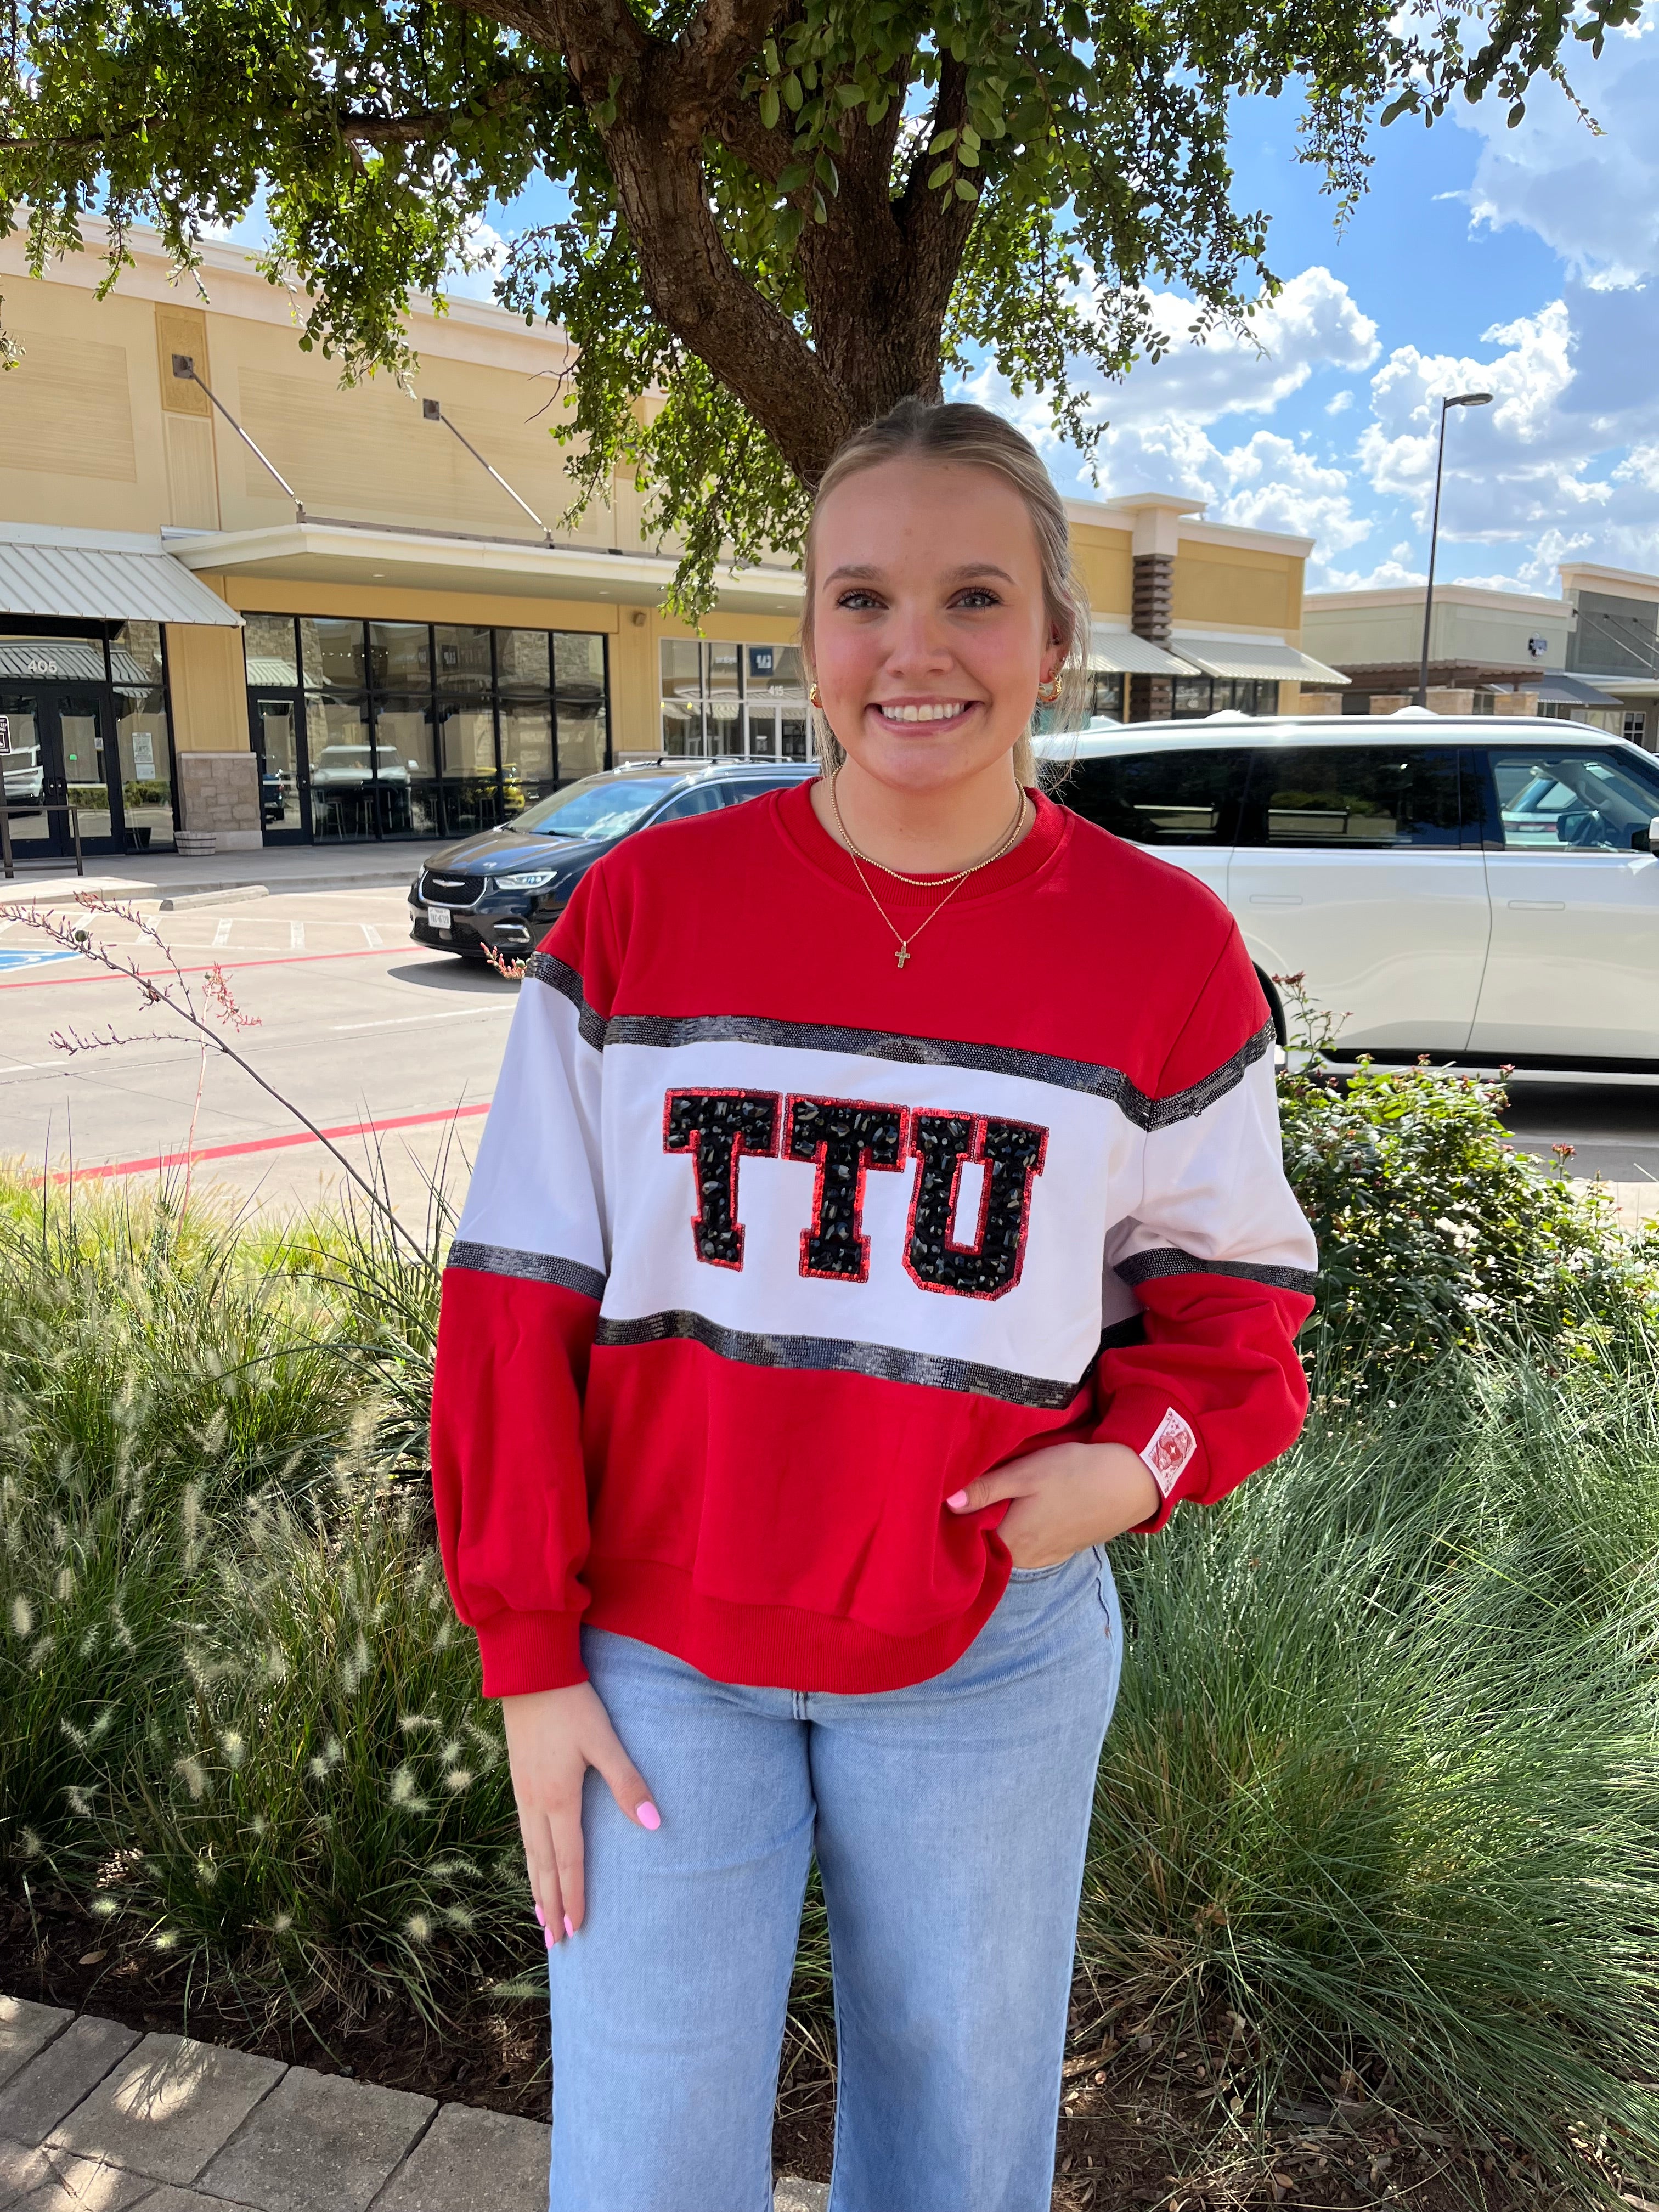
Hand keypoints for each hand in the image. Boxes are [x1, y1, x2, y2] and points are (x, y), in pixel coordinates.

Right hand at [501, 1681, 657, 1947]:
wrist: (530, 1673)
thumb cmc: (571, 1705)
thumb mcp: (604, 1741)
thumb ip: (628, 1782)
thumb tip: (653, 1824)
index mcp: (559, 1799)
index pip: (570, 1861)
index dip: (574, 1897)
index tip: (578, 1930)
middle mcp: (536, 1803)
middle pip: (545, 1866)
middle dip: (552, 1906)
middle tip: (558, 1943)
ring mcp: (523, 1792)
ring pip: (530, 1852)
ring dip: (537, 1887)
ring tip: (541, 1918)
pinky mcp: (519, 1779)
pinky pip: (523, 1833)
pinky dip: (529, 1860)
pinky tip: (533, 1864)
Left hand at [946, 1440, 1159, 1568]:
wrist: (1130, 1482)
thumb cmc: (1075, 1473)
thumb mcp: (1027, 1473)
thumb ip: (987, 1490)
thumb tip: (948, 1504)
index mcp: (1013, 1541)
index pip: (968, 1544)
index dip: (954, 1526)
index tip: (945, 1505)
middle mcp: (1027, 1559)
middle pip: (988, 1548)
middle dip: (974, 1528)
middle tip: (966, 1498)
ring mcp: (1047, 1558)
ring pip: (1009, 1549)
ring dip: (998, 1531)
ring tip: (991, 1503)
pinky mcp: (1062, 1551)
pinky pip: (1029, 1549)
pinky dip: (1020, 1535)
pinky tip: (1021, 1513)